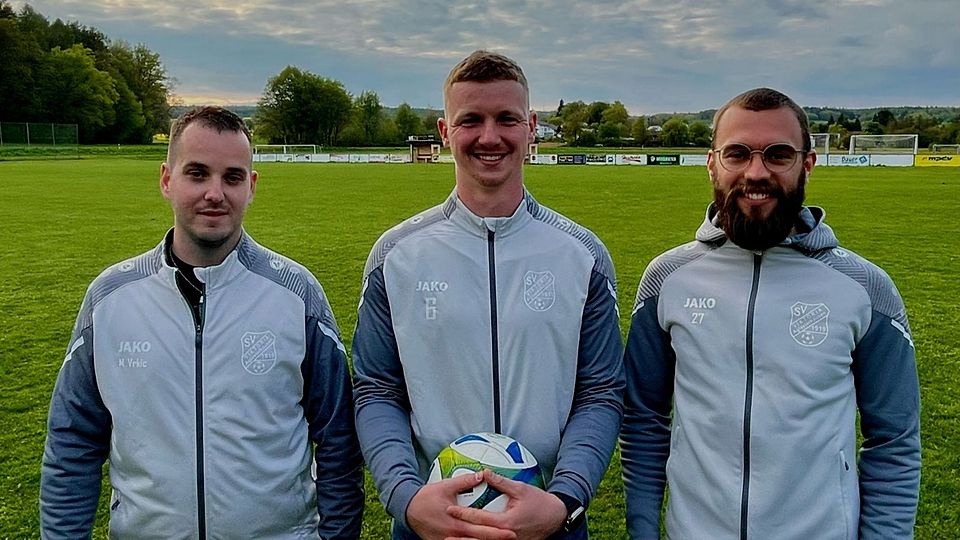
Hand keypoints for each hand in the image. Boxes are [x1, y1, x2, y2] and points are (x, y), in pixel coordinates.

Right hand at [407, 471, 517, 539]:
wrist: (408, 509)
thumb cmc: (426, 497)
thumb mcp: (446, 486)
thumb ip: (465, 481)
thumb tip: (482, 475)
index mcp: (456, 522)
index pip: (481, 530)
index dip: (497, 532)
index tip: (511, 531)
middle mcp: (453, 535)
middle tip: (511, 537)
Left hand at [445, 469, 567, 539]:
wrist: (556, 517)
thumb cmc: (539, 502)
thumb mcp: (520, 488)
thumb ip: (500, 482)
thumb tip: (484, 472)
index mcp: (506, 522)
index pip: (479, 518)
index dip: (463, 513)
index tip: (449, 509)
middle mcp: (506, 536)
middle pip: (478, 536)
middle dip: (461, 533)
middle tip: (445, 528)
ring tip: (452, 537)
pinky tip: (472, 538)